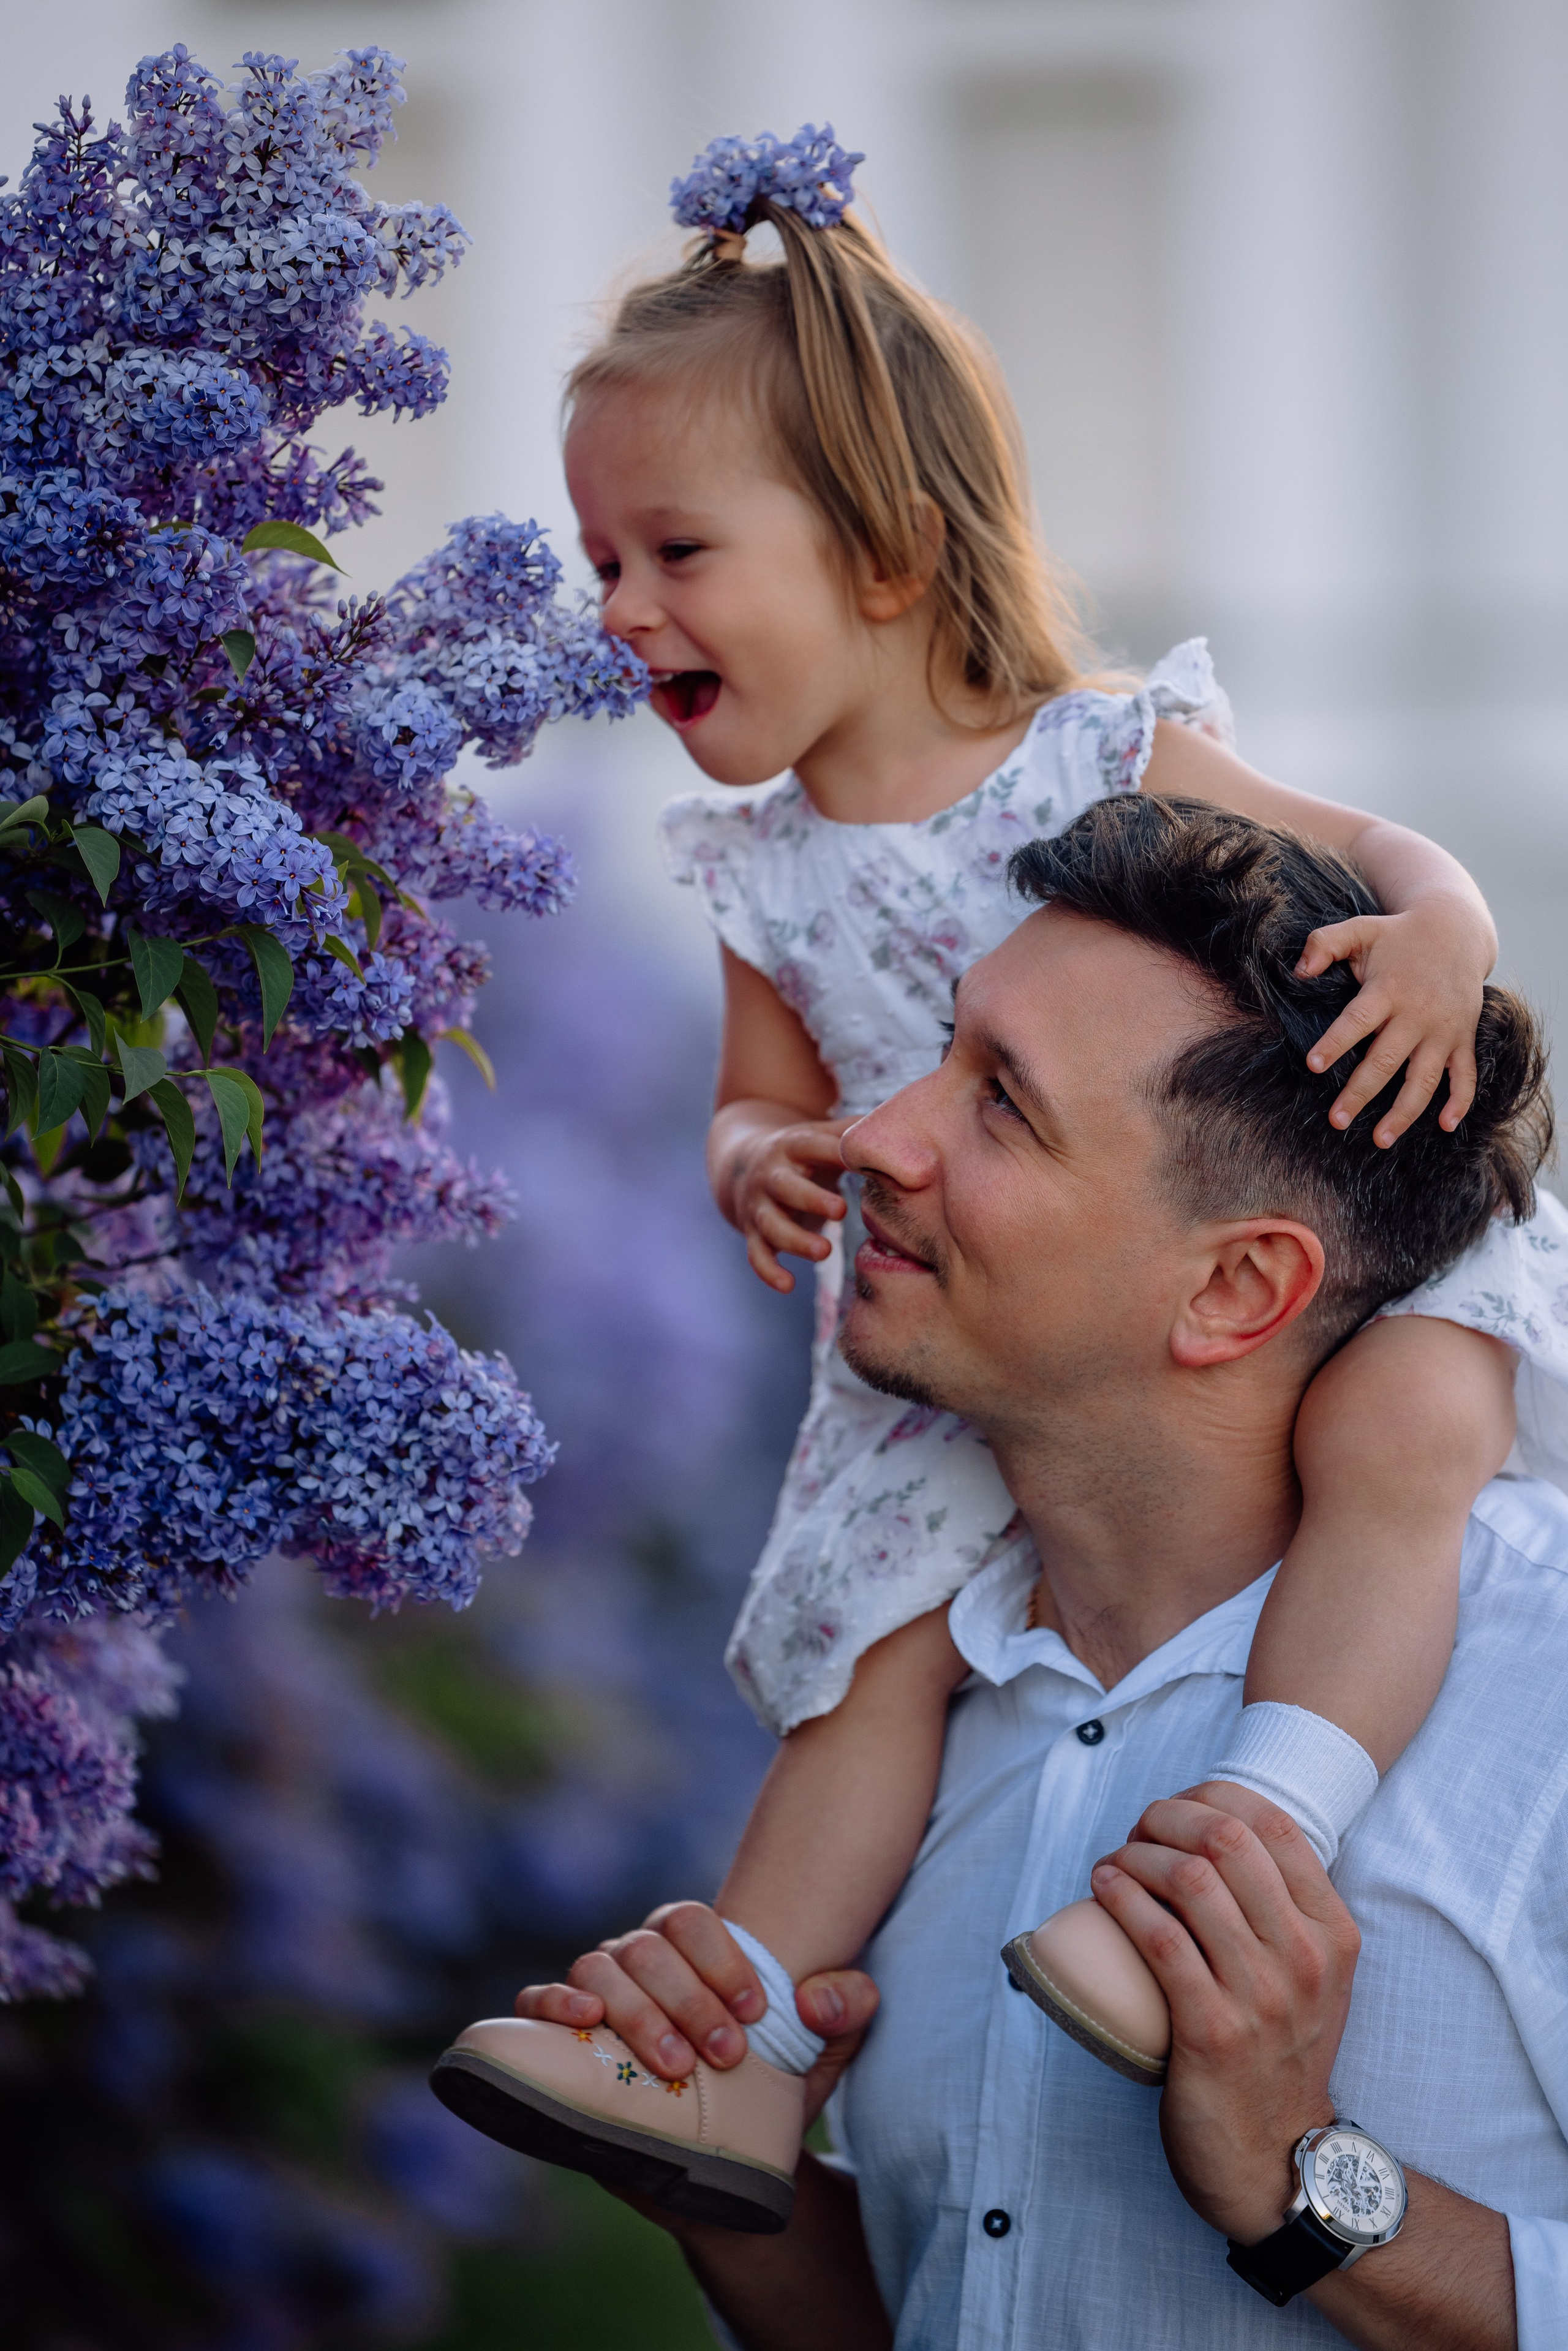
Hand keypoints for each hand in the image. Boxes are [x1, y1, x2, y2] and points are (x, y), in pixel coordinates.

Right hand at [513, 1899, 877, 2128]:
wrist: (729, 2164)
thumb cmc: (773, 2088)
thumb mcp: (825, 2052)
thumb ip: (848, 2008)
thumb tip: (819, 2000)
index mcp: (691, 1950)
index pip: (690, 1921)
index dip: (720, 1958)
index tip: (757, 2013)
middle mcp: (637, 1964)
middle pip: (647, 1948)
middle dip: (689, 2000)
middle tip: (727, 2057)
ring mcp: (596, 2000)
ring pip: (597, 1969)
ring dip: (638, 2012)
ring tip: (675, 2064)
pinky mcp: (560, 2044)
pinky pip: (537, 2000)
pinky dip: (553, 2003)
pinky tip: (586, 2023)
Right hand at [730, 1118, 852, 1292]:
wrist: (742, 1165)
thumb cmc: (802, 1153)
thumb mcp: (820, 1135)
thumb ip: (852, 1131)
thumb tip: (904, 1119)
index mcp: (792, 1146)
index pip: (812, 1146)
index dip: (833, 1152)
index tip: (860, 1164)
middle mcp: (770, 1175)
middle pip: (785, 1186)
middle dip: (811, 1198)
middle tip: (842, 1211)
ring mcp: (758, 1206)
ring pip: (771, 1225)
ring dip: (795, 1240)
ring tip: (825, 1252)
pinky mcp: (752, 1232)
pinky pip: (756, 1254)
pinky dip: (768, 1271)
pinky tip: (788, 1286)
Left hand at [1088, 1787, 1359, 2244]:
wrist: (1274, 2155)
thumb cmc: (1278, 2051)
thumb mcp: (1312, 1975)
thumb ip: (1287, 1912)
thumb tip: (1218, 1836)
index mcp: (1333, 1932)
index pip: (1276, 1823)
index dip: (1214, 1795)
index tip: (1178, 1807)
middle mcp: (1304, 1956)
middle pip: (1228, 1837)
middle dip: (1168, 1815)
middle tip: (1138, 1831)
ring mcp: (1260, 1994)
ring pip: (1190, 1879)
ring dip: (1137, 1853)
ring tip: (1116, 1861)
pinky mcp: (1211, 2029)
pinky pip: (1159, 1938)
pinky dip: (1122, 1898)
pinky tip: (1104, 1887)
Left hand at [1296, 895, 1491, 1146]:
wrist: (1457, 931)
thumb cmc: (1398, 935)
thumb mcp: (1361, 928)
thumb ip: (1325, 943)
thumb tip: (1298, 970)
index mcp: (1389, 989)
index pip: (1358, 1020)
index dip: (1336, 1042)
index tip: (1313, 1065)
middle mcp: (1418, 1014)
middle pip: (1386, 1060)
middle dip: (1360, 1093)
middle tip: (1336, 1121)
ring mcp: (1444, 1030)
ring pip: (1424, 1079)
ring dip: (1404, 1113)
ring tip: (1380, 1140)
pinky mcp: (1463, 1039)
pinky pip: (1465, 1075)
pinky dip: (1460, 1102)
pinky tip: (1446, 1127)